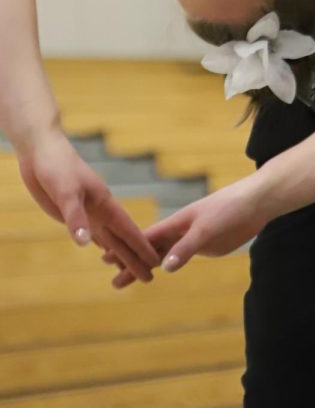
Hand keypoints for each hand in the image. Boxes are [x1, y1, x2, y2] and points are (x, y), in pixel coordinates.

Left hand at [17, 128, 158, 280]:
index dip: (141, 247)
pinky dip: (101, 245)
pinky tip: (103, 252)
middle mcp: (100, 210)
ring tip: (129, 272)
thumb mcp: (66, 191)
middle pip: (121, 239)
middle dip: (134, 259)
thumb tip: (85, 243)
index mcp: (105, 203)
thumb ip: (76, 217)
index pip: (128, 230)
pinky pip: (92, 234)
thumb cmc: (57, 166)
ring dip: (119, 255)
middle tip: (149, 279)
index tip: (156, 262)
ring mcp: (88, 212)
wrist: (42, 152)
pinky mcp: (74, 214)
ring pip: (108, 239)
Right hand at [107, 172, 268, 288]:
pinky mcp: (205, 244)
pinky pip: (181, 256)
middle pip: (151, 249)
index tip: (106, 258)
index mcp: (177, 222)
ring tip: (130, 278)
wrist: (255, 203)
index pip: (146, 238)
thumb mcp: (207, 229)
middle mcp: (180, 230)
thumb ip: (187, 247)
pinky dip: (168, 263)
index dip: (127, 248)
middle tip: (112, 280)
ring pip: (164, 255)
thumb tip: (165, 267)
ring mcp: (192, 238)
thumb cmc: (229, 208)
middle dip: (131, 262)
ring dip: (147, 265)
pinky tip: (160, 268)